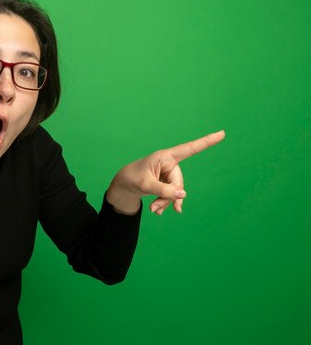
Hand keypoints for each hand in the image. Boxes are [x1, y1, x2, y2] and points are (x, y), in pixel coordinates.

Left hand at [107, 130, 225, 214]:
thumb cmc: (132, 178)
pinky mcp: (167, 182)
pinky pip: (172, 195)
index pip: (189, 149)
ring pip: (176, 191)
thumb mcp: (145, 185)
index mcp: (165, 157)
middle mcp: (169, 163)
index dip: (206, 142)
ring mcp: (169, 173)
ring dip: (166, 202)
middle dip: (169, 197)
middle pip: (179, 183)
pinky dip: (165, 203)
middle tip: (154, 209)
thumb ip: (164, 190)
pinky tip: (157, 211)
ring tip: (153, 210)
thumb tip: (183, 196)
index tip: (222, 133)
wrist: (123, 185)